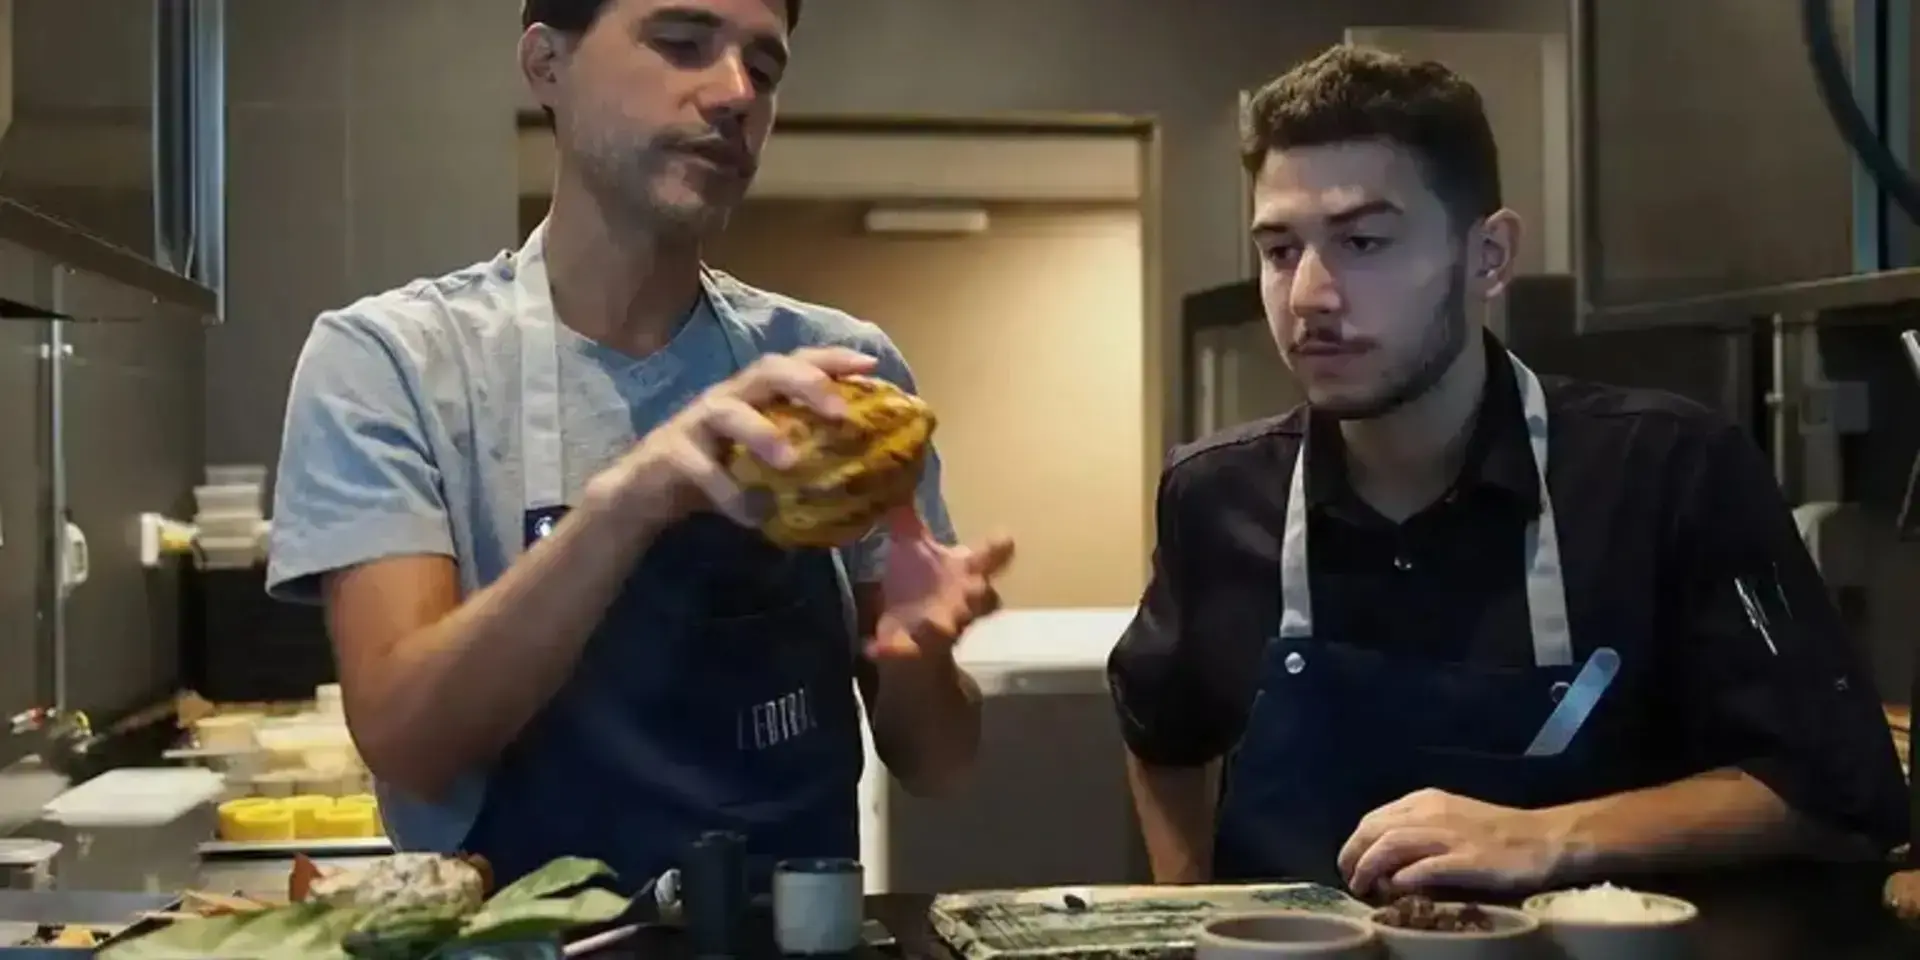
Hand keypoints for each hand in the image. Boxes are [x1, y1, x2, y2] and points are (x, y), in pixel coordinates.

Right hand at [590, 347, 877, 528]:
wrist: (644, 496)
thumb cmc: (716, 476)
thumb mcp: (763, 467)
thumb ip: (805, 466)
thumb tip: (869, 488)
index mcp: (753, 396)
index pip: (795, 362)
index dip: (831, 360)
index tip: (869, 366)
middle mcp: (727, 398)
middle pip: (766, 370)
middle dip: (806, 383)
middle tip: (841, 414)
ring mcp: (696, 423)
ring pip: (727, 410)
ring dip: (761, 432)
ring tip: (790, 461)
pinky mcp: (671, 454)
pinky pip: (701, 469)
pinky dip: (728, 492)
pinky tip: (751, 516)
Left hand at [867, 506, 1015, 660]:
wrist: (911, 638)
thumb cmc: (920, 584)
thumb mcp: (913, 550)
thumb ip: (908, 523)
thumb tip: (895, 481)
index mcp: (964, 573)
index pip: (989, 559)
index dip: (998, 550)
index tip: (1005, 538)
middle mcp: (961, 601)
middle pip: (982, 597)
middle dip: (980, 593)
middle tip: (975, 586)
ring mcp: (942, 628)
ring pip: (949, 629)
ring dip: (938, 626)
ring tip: (927, 624)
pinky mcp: (915, 650)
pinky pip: (905, 652)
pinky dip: (889, 650)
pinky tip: (871, 647)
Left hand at [1337, 789, 1566, 896]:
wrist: (1542, 838)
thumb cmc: (1494, 832)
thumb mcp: (1448, 819)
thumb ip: (1417, 831)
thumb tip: (1383, 859)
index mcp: (1425, 801)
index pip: (1373, 819)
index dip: (1355, 844)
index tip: (1350, 866)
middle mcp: (1432, 813)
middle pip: (1374, 829)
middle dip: (1353, 856)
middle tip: (1350, 880)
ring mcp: (1450, 835)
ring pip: (1391, 844)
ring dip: (1370, 868)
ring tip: (1364, 888)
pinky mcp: (1468, 859)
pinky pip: (1425, 866)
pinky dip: (1405, 877)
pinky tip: (1397, 888)